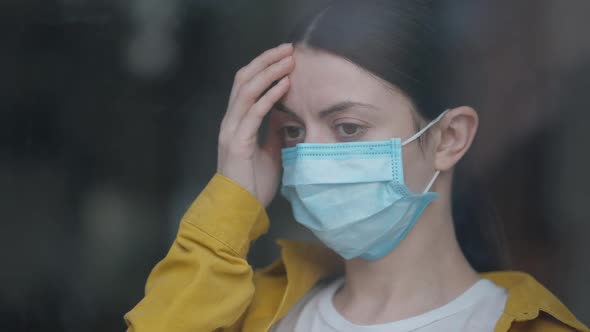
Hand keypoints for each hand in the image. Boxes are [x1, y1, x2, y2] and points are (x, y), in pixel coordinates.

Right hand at [217, 43, 293, 205]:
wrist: (239, 209)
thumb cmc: (253, 184)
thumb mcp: (270, 153)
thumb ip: (273, 133)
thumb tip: (284, 116)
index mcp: (237, 123)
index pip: (247, 84)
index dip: (264, 67)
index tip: (285, 57)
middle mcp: (231, 121)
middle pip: (244, 79)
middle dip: (266, 61)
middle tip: (288, 49)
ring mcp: (232, 130)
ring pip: (247, 89)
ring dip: (269, 71)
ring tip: (288, 60)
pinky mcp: (237, 141)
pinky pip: (254, 112)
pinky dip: (270, 95)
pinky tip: (284, 85)